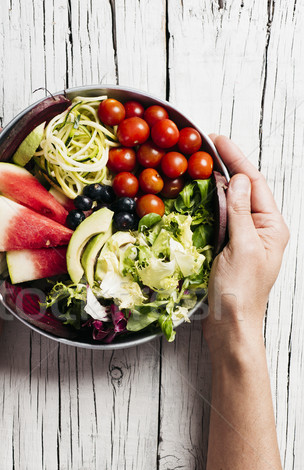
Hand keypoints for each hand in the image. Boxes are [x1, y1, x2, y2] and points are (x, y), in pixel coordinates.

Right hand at [203, 135, 288, 351]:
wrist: (231, 326)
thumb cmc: (240, 292)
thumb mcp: (242, 248)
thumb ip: (241, 213)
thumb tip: (239, 180)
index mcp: (272, 227)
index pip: (255, 183)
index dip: (237, 159)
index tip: (217, 140)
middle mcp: (261, 230)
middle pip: (245, 189)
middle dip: (228, 166)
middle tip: (205, 147)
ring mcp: (245, 239)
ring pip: (232, 203)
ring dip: (217, 184)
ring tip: (201, 164)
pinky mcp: (230, 248)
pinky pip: (221, 219)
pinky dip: (210, 205)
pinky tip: (199, 196)